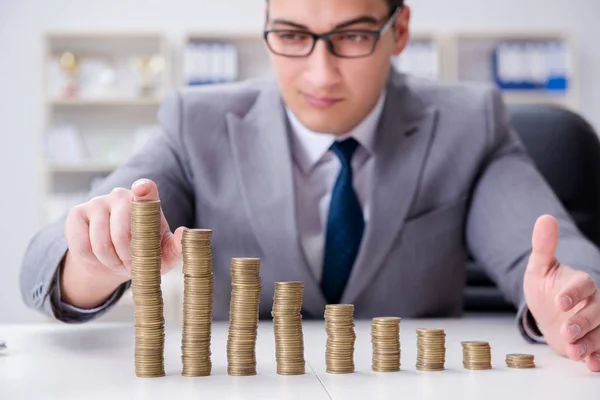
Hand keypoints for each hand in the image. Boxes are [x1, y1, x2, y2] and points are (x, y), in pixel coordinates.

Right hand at [61, 178, 184, 307]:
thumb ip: (179, 246)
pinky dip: (92, 260)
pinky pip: (81, 245)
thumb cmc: (146, 254)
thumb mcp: (165, 254)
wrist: (115, 261)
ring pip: (100, 244)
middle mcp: (121, 195)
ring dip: (111, 262)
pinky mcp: (76, 213)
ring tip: (118, 263)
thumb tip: (184, 233)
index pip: (146, 188)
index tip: (141, 192)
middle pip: (121, 233)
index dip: (143, 189)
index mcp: (147, 201)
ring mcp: (97, 202)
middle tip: (131, 266)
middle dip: (127, 257)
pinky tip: (99, 257)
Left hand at [524, 214, 599, 371]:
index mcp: (580, 283)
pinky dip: (597, 358)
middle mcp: (593, 303)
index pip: (583, 285)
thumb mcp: (539, 267)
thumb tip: (545, 217)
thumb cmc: (545, 286)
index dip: (573, 294)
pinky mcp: (593, 341)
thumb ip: (543, 246)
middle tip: (568, 331)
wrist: (547, 310)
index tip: (559, 302)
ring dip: (590, 343)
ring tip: (574, 351)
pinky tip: (589, 364)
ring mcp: (595, 323)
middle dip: (583, 323)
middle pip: (596, 312)